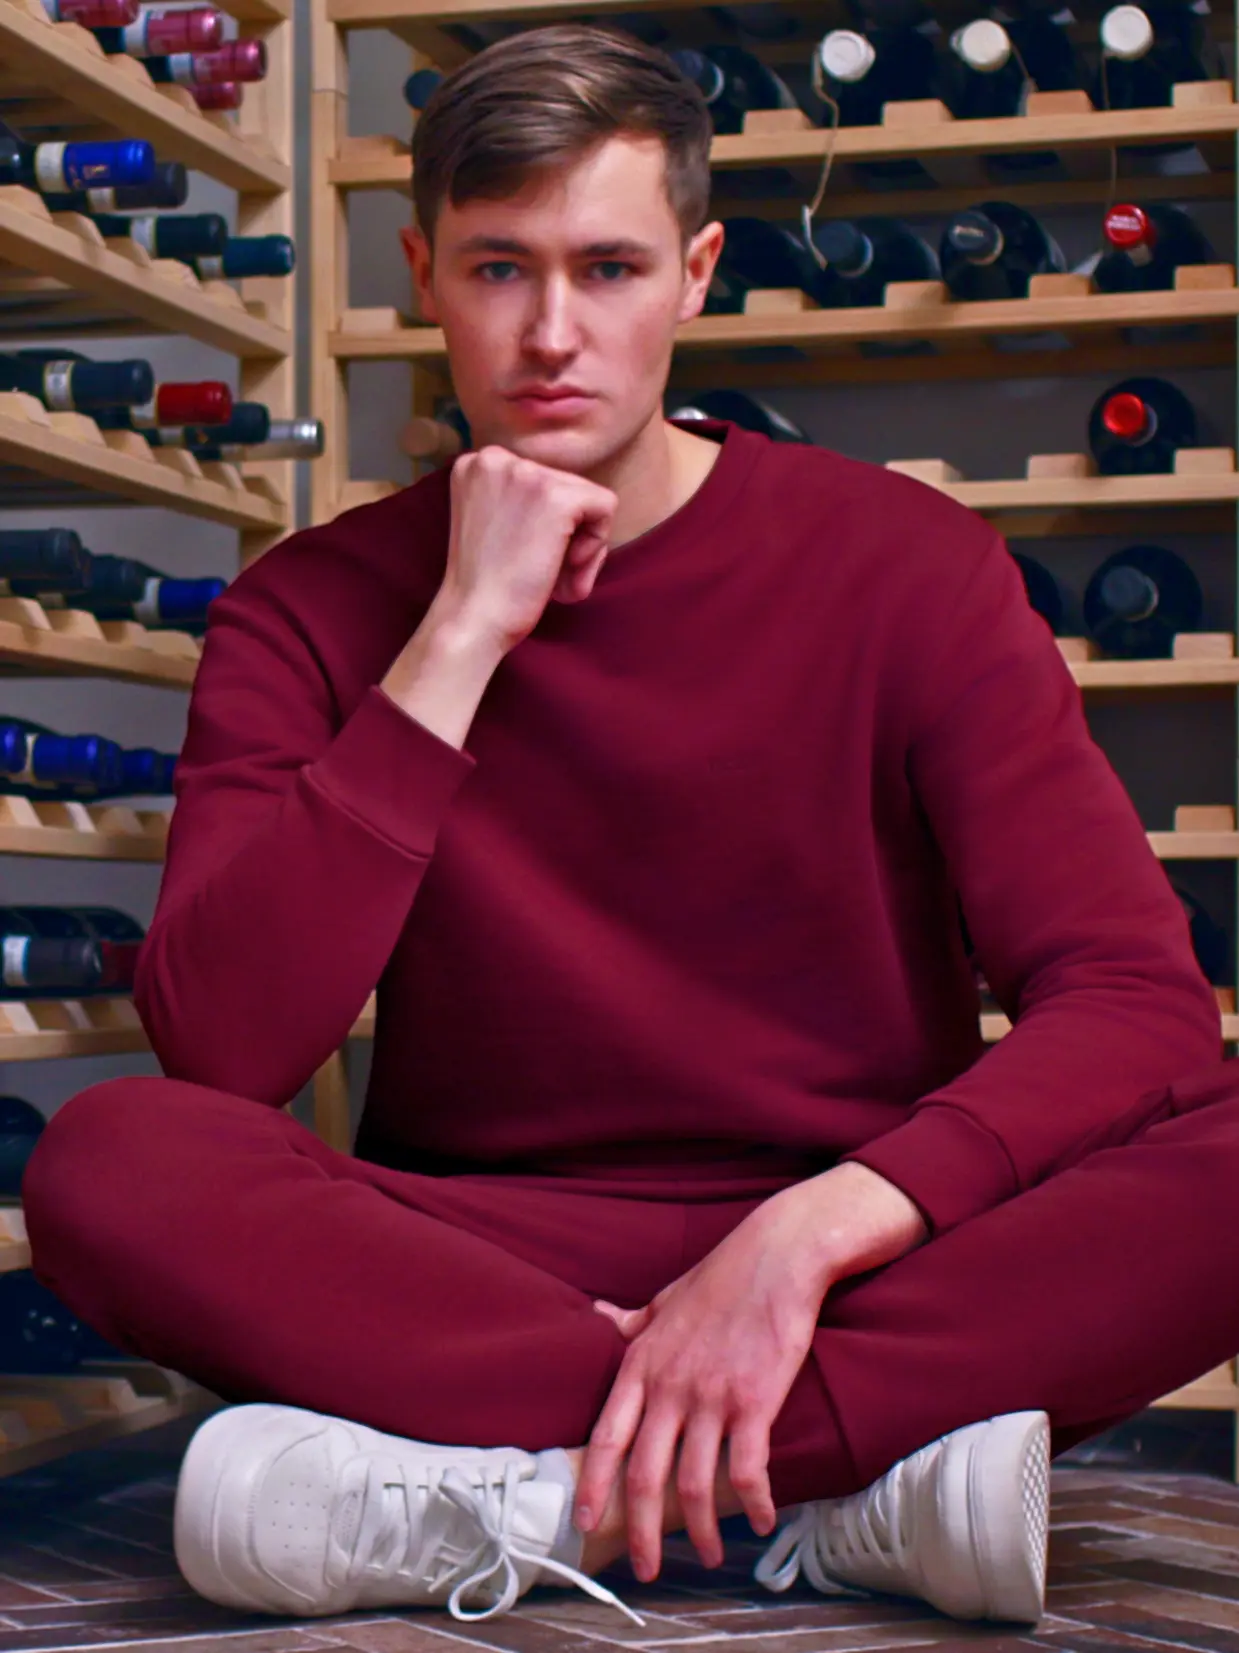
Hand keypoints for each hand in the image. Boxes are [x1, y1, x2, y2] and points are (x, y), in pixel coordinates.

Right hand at [441, 444, 617, 653]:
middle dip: (566, 536)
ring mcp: (527, 473)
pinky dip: (595, 548)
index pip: (540, 480)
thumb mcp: (493, 522)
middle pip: (565, 487)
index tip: (526, 556)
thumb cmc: (486, 585)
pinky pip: (605, 508)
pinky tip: (566, 571)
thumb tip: (578, 496)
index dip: (544, 525)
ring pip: (587, 500)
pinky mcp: (557, 497)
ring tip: (554, 581)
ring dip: (581, 547)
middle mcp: (496, 456)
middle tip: (545, 576)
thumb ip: (522, 500)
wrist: (472, 618)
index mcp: (477, 462)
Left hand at [573, 1187, 834, 1582]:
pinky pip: (747, 1469)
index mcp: (641, 1363)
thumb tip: (596, 1317)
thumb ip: (631, 1323)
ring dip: (700, 1529)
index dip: (594, 1486)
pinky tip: (762, 1520)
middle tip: (644, 1568)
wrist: (777, 1257)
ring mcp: (711, 1395)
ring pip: (694, 1483)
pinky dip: (753, 1503)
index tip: (585, 1522)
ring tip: (707, 1556)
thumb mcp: (664, 1299)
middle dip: (641, 1529)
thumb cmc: (722, 1278)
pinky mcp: (755, 1401)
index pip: (606, 1436)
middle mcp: (669, 1385)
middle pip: (645, 1473)